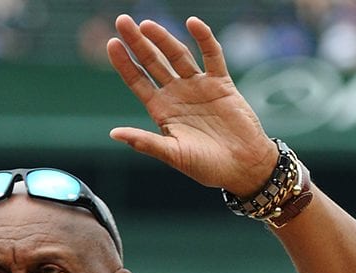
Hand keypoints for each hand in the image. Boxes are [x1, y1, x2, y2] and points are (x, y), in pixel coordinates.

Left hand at [105, 15, 276, 194]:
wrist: (244, 168)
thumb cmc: (208, 167)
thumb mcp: (174, 154)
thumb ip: (145, 142)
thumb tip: (114, 133)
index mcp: (162, 110)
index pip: (138, 81)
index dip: (124, 63)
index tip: (111, 44)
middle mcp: (177, 94)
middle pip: (153, 62)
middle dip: (138, 43)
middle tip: (122, 22)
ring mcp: (198, 86)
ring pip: (178, 55)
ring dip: (163, 38)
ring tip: (147, 25)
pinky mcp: (221, 83)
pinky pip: (212, 55)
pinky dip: (204, 38)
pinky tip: (193, 23)